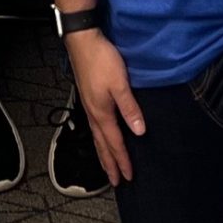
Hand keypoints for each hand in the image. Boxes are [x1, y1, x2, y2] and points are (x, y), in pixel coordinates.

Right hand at [63, 30, 143, 185]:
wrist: (82, 40)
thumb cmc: (102, 60)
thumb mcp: (120, 84)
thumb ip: (130, 108)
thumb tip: (139, 131)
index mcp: (102, 113)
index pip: (114, 142)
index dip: (122, 160)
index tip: (128, 176)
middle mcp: (93, 113)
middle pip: (102, 145)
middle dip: (109, 164)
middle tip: (116, 181)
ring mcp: (88, 106)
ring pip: (96, 137)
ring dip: (102, 153)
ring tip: (107, 166)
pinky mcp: (87, 98)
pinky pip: (93, 127)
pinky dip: (98, 139)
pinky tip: (100, 136)